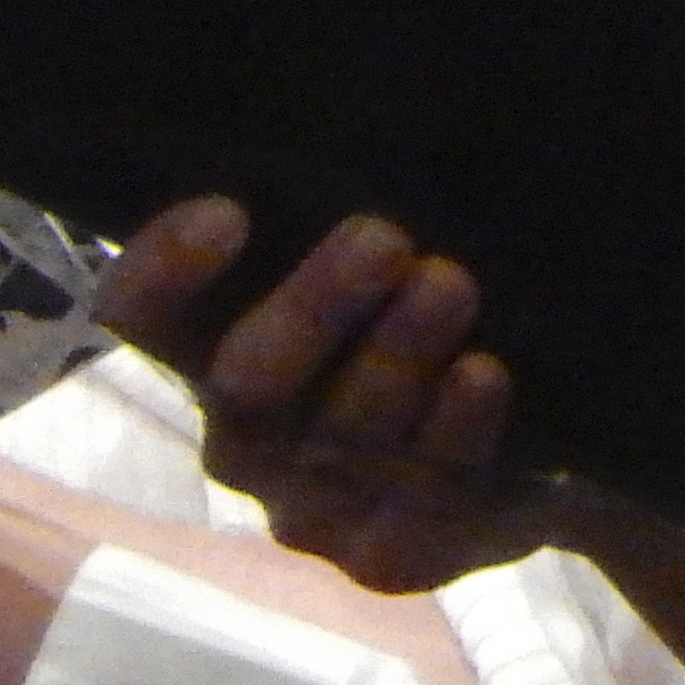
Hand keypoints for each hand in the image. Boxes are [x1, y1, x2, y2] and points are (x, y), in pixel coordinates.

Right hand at [94, 200, 553, 592]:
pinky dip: (452, 433)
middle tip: (384, 238)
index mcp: (219, 351)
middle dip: (314, 307)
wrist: (542, 449)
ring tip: (450, 285)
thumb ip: (333, 222)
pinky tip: (482, 376)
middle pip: (245, 382)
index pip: (142, 319)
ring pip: (336, 437)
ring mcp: (314, 510)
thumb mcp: (381, 267)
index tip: (228, 213)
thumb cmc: (429, 324)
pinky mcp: (388, 558)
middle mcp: (248, 438)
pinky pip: (413, 504)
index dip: (163, 273)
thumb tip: (353, 126)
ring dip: (396, 356)